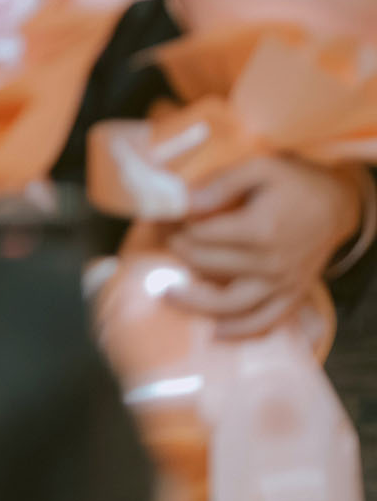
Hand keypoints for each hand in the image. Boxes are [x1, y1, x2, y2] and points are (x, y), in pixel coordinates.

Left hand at [166, 155, 365, 337]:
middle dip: (180, 254)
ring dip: (197, 303)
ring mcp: (282, 283)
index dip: (178, 227)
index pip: (202, 235)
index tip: (166, 220)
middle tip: (164, 243)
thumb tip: (183, 201)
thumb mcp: (259, 168)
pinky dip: (241, 331)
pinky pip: (266, 322)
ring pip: (232, 305)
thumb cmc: (295, 182)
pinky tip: (216, 332)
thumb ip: (219, 185)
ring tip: (168, 294)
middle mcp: (271, 262)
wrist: (336, 204)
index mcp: (260, 229)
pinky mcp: (292, 295)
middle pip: (209, 266)